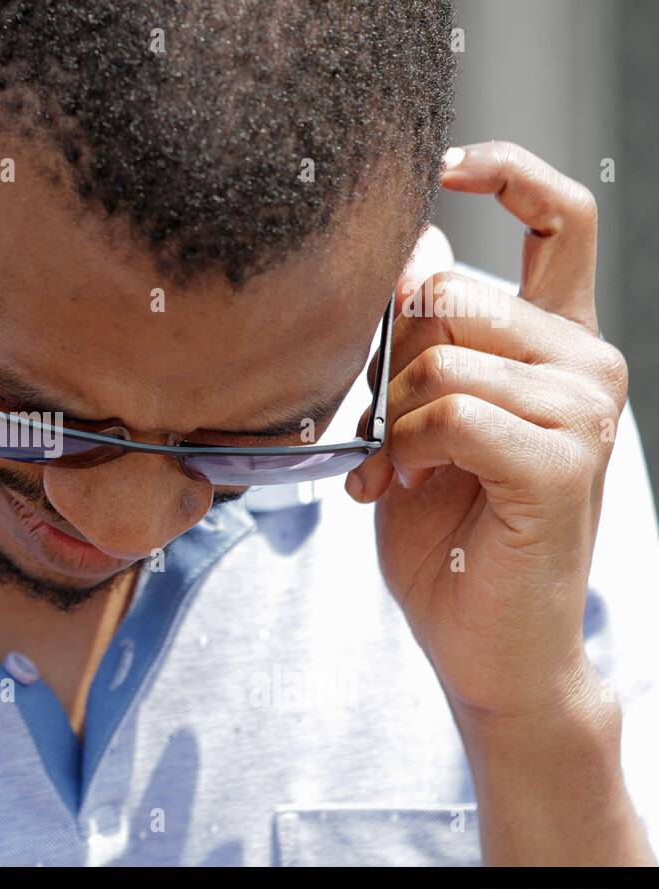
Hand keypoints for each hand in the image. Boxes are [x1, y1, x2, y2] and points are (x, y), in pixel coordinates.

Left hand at [345, 142, 628, 730]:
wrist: (483, 643)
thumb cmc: (446, 532)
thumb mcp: (416, 416)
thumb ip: (420, 341)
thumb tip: (412, 251)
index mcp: (554, 342)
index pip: (560, 217)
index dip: (505, 172)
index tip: (444, 167)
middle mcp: (584, 362)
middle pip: (459, 290)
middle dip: (391, 360)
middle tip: (382, 428)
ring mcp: (584, 411)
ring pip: (446, 355)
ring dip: (393, 418)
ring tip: (394, 468)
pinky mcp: (560, 463)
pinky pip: (451, 412)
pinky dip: (406, 449)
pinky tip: (402, 486)